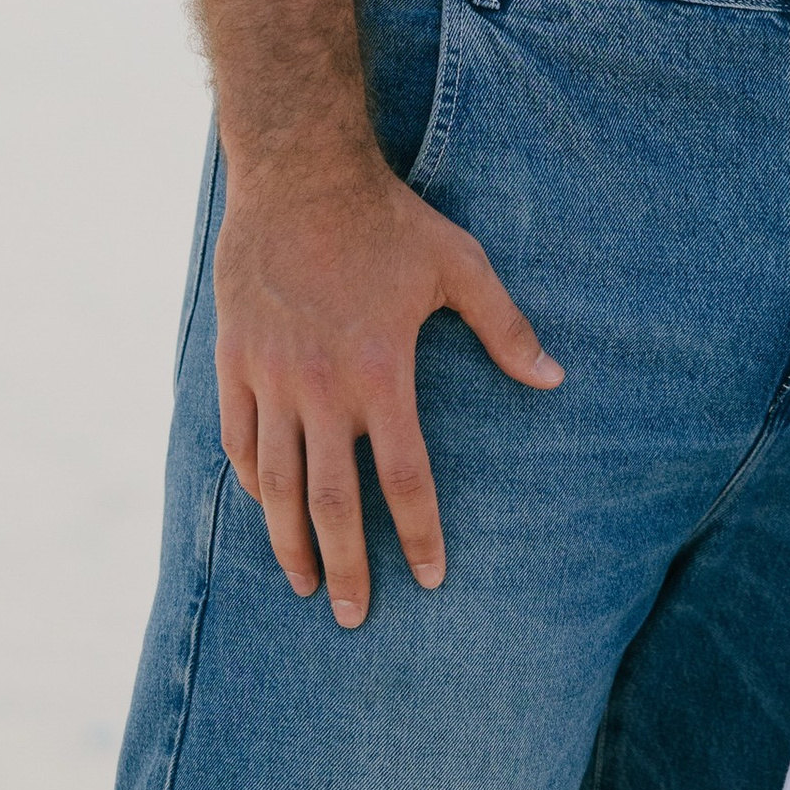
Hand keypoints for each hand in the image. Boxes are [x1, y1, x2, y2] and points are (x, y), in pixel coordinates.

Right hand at [213, 156, 561, 624]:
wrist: (298, 172)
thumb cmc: (387, 219)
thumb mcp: (458, 264)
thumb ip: (505, 326)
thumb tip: (554, 378)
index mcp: (381, 373)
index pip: (405, 479)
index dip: (419, 535)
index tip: (429, 578)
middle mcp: (323, 388)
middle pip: (333, 502)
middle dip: (346, 565)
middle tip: (354, 616)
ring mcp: (273, 378)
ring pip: (277, 485)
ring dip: (290, 541)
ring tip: (304, 584)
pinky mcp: (236, 361)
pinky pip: (239, 440)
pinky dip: (252, 482)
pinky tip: (265, 508)